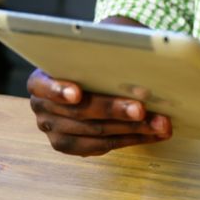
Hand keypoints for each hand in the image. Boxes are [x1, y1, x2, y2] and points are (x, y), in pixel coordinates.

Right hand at [27, 69, 171, 155]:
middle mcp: (42, 108)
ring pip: (97, 133)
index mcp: (39, 81)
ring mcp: (54, 131)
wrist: (87, 76)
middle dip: (115, 111)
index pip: (45, 86)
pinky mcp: (71, 146)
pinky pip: (103, 146)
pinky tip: (154, 133)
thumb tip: (134, 57)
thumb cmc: (91, 61)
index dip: (60, 90)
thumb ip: (102, 56)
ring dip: (133, 129)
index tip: (77, 94)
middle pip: (81, 112)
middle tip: (141, 109)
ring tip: (160, 123)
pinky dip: (132, 139)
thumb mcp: (91, 53)